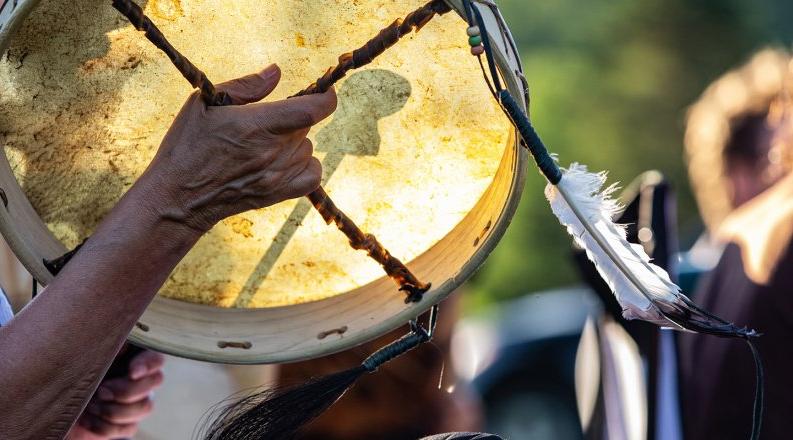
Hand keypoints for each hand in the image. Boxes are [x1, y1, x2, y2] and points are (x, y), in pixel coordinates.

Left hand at [66, 349, 164, 438]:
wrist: (47, 401)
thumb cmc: (64, 371)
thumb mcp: (82, 354)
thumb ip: (104, 346)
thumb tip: (124, 344)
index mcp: (130, 355)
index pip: (156, 356)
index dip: (148, 364)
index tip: (132, 372)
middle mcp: (138, 377)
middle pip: (156, 381)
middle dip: (127, 390)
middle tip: (100, 391)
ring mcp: (135, 401)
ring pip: (146, 406)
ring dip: (114, 409)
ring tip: (89, 405)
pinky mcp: (126, 424)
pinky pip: (128, 428)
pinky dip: (104, 425)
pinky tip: (87, 419)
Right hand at [139, 63, 336, 231]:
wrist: (177, 196)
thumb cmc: (187, 145)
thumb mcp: (205, 103)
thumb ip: (246, 86)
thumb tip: (277, 72)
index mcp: (256, 125)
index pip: (311, 110)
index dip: (326, 98)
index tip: (323, 92)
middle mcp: (271, 152)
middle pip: (305, 126)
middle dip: (292, 117)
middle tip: (265, 121)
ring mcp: (276, 176)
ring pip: (307, 149)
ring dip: (294, 142)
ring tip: (264, 144)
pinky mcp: (277, 195)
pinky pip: (313, 175)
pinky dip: (306, 164)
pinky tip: (286, 160)